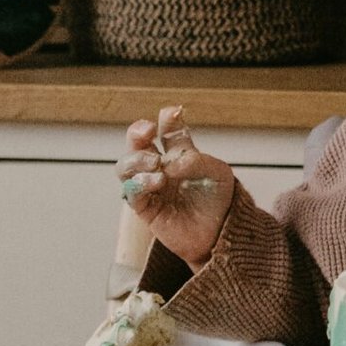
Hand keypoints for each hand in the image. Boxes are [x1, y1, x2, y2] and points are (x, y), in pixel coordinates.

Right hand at [117, 105, 233, 271]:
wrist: (219, 233)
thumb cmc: (218, 200)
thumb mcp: (217, 173)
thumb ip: (195, 161)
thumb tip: (170, 162)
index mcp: (179, 153)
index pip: (167, 130)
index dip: (166, 119)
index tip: (171, 111)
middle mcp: (160, 166)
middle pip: (136, 143)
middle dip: (137, 132)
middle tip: (147, 129)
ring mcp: (151, 186)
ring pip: (126, 166)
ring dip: (136, 159)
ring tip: (155, 163)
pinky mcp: (146, 208)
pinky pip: (131, 192)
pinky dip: (140, 183)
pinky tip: (158, 181)